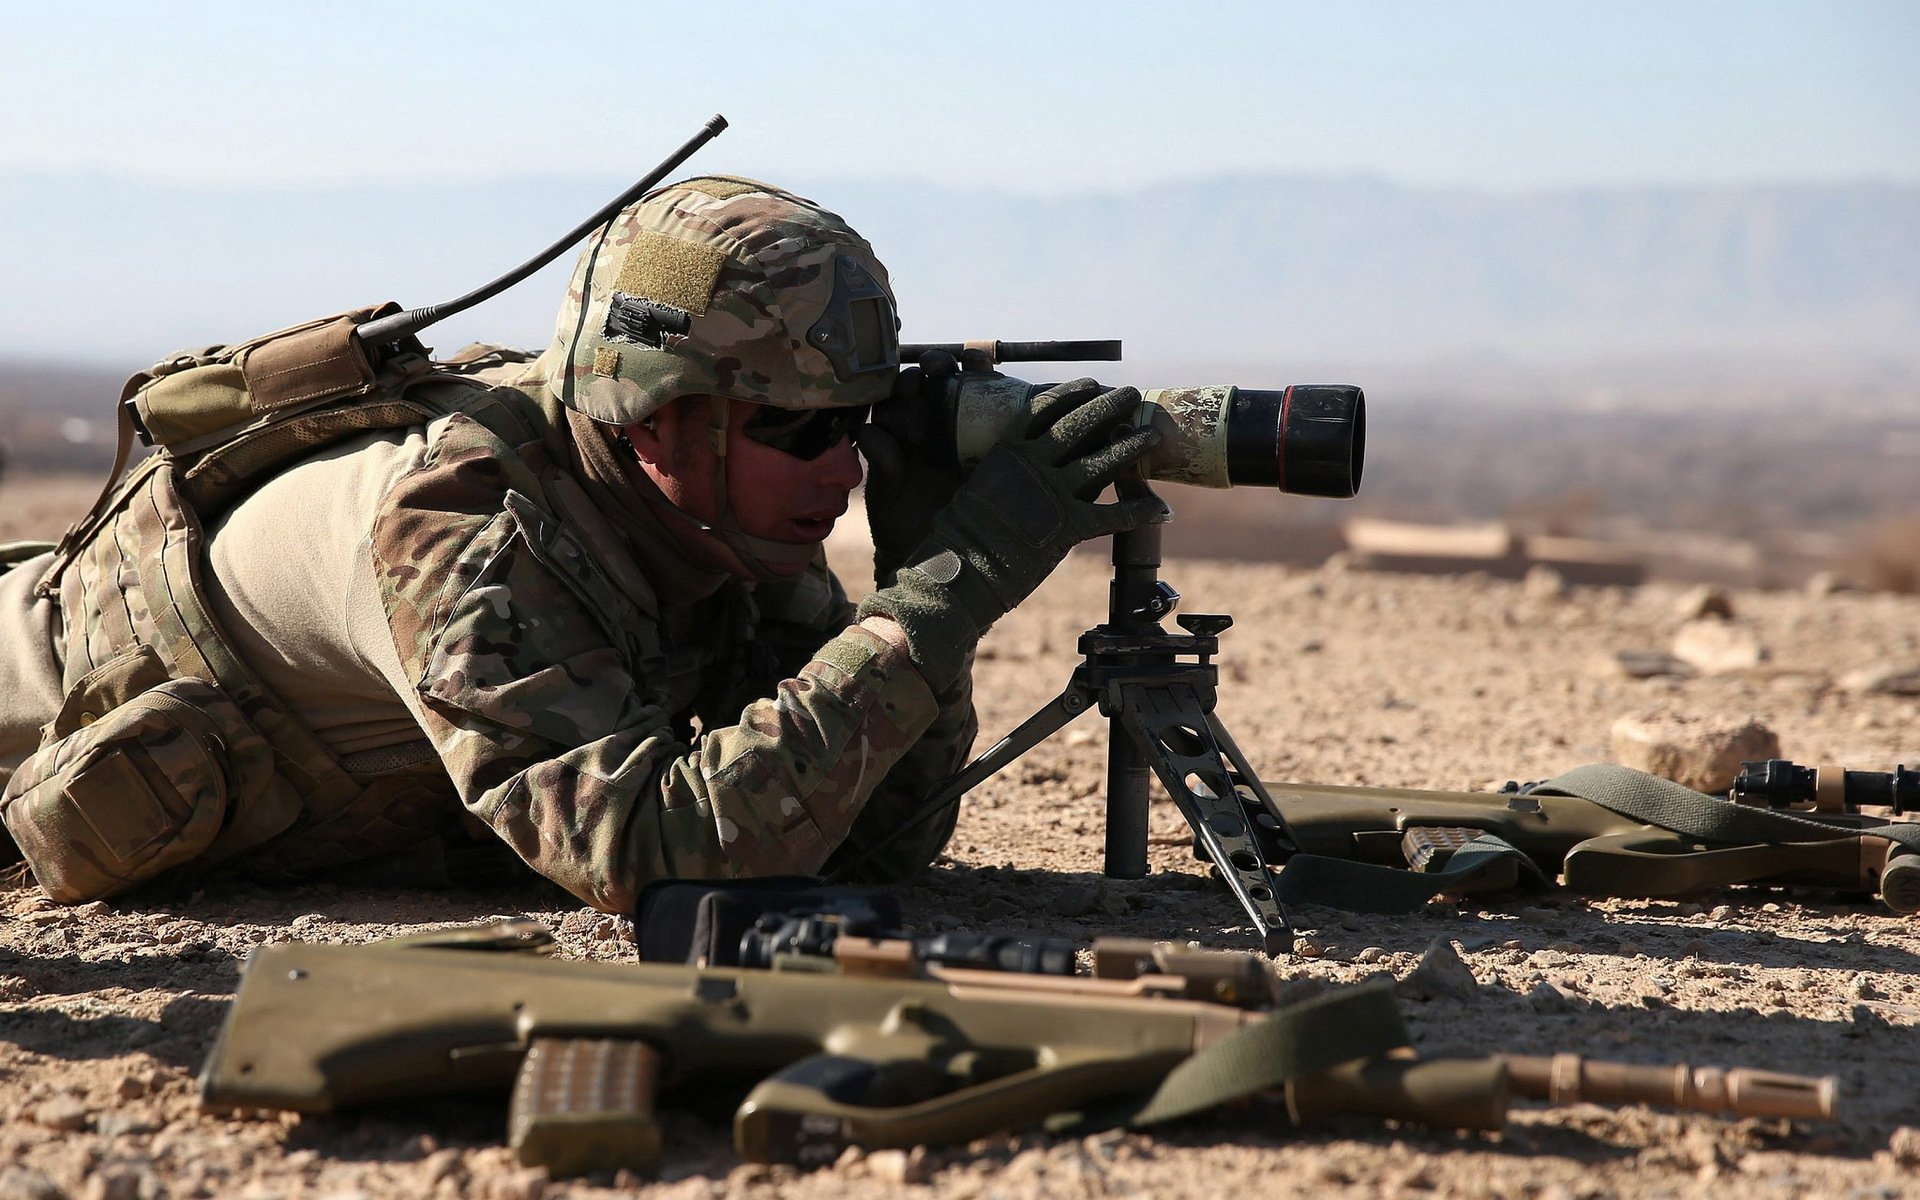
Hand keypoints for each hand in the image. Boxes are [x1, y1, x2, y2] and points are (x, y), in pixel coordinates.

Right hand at [856, 378, 1165, 686]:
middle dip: (1108, 407)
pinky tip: (1161, 509)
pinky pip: (1113, 516)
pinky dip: (1139, 511)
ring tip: (1153, 433)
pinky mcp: (1068, 527)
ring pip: (1102, 462)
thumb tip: (1015, 466)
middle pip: (1078, 425)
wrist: (959, 571)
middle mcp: (1033, 464)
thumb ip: (1003, 473)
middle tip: (1129, 395)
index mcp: (1008, 450)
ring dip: (1131, 446)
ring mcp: (1053, 494)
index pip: (1045, 410)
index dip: (1071, 394)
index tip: (1090, 384)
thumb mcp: (975, 489)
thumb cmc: (958, 536)